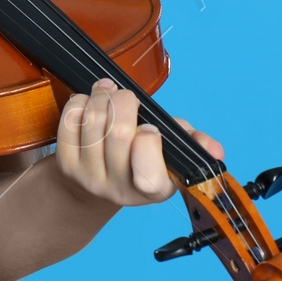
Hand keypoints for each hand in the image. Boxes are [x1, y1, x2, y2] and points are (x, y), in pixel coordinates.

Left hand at [54, 77, 223, 207]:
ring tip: (108, 90)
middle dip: (123, 102)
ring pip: (93, 122)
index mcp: (153, 189)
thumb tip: (215, 150)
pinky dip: (79, 102)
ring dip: (101, 96)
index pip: (148, 169)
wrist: (94, 186)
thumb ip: (194, 145)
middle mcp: (119, 190)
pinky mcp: (66, 165)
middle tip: (126, 96)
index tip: (149, 127)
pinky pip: (70, 121)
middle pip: (118, 134)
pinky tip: (89, 101)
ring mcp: (89, 178)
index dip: (148, 138)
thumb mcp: (172, 155)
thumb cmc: (140, 160)